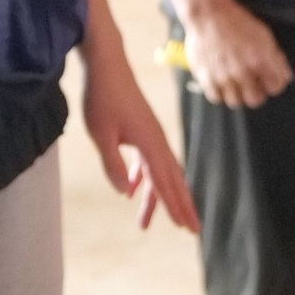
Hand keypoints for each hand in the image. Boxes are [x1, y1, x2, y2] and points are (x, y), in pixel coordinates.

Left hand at [80, 38, 199, 233]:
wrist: (107, 64)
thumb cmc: (102, 97)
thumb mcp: (101, 134)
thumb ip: (113, 164)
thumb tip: (124, 192)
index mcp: (149, 143)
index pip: (164, 182)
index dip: (174, 206)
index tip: (185, 227)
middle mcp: (156, 141)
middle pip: (172, 179)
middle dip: (181, 205)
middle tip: (193, 230)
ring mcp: (150, 135)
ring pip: (160, 172)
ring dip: (158, 197)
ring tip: (145, 224)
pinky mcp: (142, 130)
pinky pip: (148, 161)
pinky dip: (143, 179)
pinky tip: (130, 191)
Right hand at [179, 0, 293, 109]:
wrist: (208, 14)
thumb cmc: (235, 21)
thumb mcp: (263, 35)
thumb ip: (275, 57)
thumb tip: (284, 76)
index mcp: (260, 59)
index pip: (276, 86)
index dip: (275, 83)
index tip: (271, 80)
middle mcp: (243, 70)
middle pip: (256, 99)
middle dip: (258, 92)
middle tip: (255, 84)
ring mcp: (224, 76)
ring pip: (236, 101)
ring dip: (239, 94)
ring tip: (238, 84)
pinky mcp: (207, 78)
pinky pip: (217, 97)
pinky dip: (221, 93)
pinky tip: (223, 82)